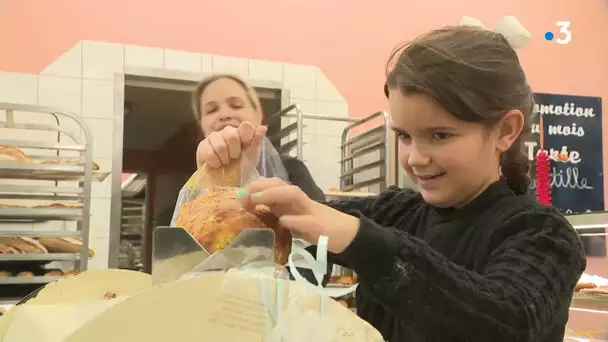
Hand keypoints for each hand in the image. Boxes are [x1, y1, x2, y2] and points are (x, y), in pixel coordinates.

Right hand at [196, 122, 266, 168]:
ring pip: (220, 145)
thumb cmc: (241, 169)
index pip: (245, 126)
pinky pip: (209, 152)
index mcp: (242, 132)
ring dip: (224, 158)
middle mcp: (228, 132)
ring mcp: (214, 137)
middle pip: (231, 136)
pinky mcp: (202, 146)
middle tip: (234, 159)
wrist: (226, 183)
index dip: (246, 136)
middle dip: (234, 152)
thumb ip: (256, 142)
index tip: (245, 147)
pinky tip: (216, 165)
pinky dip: (215, 162)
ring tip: (225, 163)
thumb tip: (263, 127)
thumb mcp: (252, 157)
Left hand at [237, 177, 359, 253]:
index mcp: (294, 201)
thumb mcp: (293, 219)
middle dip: (262, 186)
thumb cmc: (316, 227)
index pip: (275, 185)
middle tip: (244, 193)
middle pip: (282, 185)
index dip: (258, 185)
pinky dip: (294, 220)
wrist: (347, 235)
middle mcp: (301, 202)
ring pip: (294, 195)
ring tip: (256, 198)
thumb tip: (249, 207)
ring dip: (273, 194)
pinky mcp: (320, 227)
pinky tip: (282, 222)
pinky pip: (307, 221)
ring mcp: (311, 212)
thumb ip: (275, 213)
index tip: (240, 192)